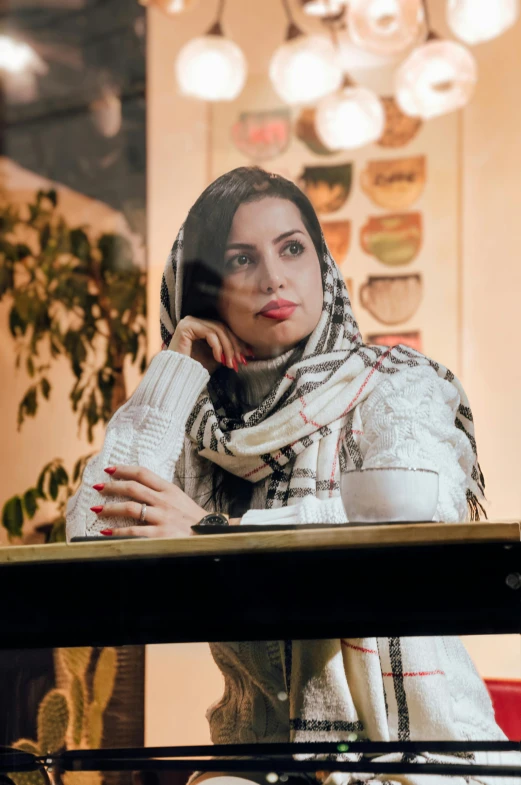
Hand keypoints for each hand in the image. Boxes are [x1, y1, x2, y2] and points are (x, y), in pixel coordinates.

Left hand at [90, 465, 206, 537]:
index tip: (109, 469)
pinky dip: (117, 532)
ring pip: (130, 508)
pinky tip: (106, 532)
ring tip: (97, 509)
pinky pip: (133, 531)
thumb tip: (139, 489)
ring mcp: (162, 518)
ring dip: (110, 508)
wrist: (210, 535)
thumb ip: (161, 493)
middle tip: (97, 487)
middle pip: (132, 488)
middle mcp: (164, 501)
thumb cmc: (193, 518)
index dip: (124, 469)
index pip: (143, 474)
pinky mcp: (160, 535)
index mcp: (169, 490)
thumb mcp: (180, 499)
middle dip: (112, 487)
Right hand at [168, 315, 253, 374]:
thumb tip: (247, 350)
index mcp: (201, 325)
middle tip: (241, 361)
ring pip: (218, 330)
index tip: (247, 355)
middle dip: (234, 346)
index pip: (223, 329)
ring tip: (231, 363)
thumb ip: (227, 350)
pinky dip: (217, 347)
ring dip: (228, 348)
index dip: (237, 342)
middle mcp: (194, 320)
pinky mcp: (186, 326)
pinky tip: (219, 359)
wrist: (176, 376)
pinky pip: (209, 333)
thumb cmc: (194, 368)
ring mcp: (189, 321)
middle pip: (222, 328)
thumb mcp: (216, 357)